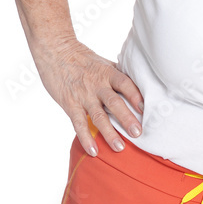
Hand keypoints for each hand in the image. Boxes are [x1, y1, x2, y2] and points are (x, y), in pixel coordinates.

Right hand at [33, 39, 143, 155]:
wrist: (55, 52)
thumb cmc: (83, 58)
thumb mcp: (104, 63)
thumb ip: (118, 75)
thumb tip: (139, 83)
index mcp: (108, 73)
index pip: (125, 84)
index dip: (136, 96)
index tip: (147, 108)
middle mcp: (97, 85)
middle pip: (114, 103)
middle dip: (127, 119)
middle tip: (138, 133)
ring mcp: (83, 96)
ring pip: (98, 116)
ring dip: (109, 133)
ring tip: (120, 148)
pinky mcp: (70, 104)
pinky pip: (79, 124)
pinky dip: (86, 138)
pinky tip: (94, 151)